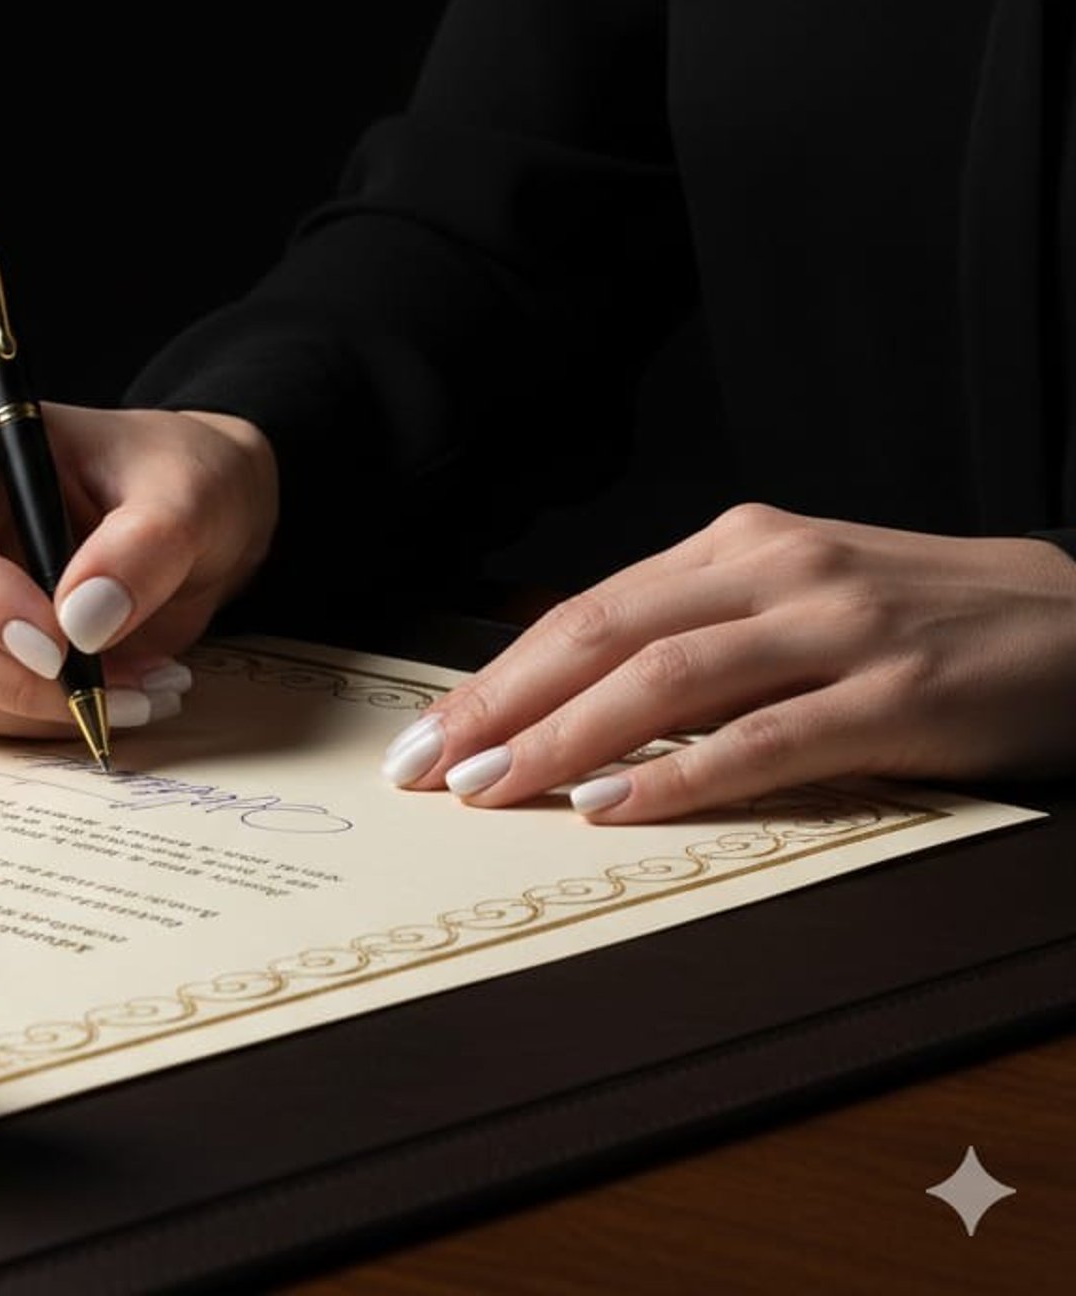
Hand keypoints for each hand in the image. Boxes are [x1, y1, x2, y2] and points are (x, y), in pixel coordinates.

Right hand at [0, 387, 277, 734]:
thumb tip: (82, 622)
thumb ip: (144, 546)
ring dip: (31, 706)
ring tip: (136, 692)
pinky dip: (33, 720)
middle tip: (110, 689)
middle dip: (10, 671)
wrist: (188, 518)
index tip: (57, 644)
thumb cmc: (175, 479)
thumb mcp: (188, 495)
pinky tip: (111, 697)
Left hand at [381, 503, 1075, 819]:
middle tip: (428, 767)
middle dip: (502, 705)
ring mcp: (838, 626)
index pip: (588, 610)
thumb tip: (572, 701)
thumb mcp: (798, 598)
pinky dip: (679, 775)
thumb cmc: (924, 617)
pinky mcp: (898, 692)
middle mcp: (775, 569)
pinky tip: (612, 807)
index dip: (497, 674)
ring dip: (564, 738)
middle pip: (604, 634)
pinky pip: (766, 737)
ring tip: (492, 789)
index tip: (430, 730)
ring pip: (668, 679)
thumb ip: (699, 633)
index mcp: (739, 544)